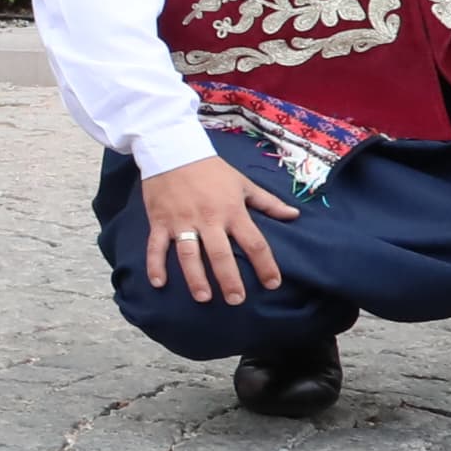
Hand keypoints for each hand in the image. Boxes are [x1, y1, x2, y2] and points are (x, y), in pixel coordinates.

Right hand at [141, 157, 296, 303]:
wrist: (173, 151)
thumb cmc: (211, 169)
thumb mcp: (243, 183)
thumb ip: (268, 202)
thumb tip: (294, 215)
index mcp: (232, 211)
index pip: (254, 242)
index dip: (265, 265)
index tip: (272, 284)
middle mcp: (208, 219)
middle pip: (221, 254)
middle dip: (229, 279)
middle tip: (236, 300)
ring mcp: (181, 222)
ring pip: (189, 254)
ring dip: (195, 277)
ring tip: (203, 298)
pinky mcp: (159, 221)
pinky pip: (156, 246)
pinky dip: (155, 264)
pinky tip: (159, 283)